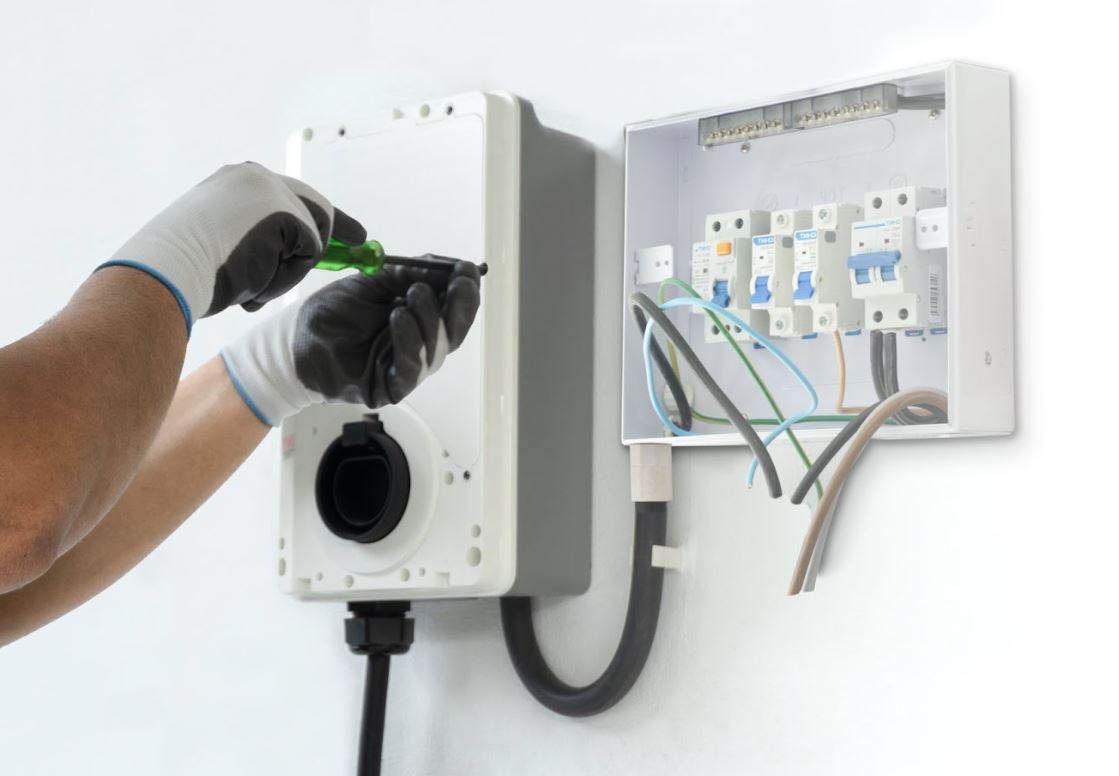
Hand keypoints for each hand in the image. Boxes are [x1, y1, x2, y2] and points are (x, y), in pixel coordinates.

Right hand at [99, 162, 365, 331]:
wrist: (166, 269)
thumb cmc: (185, 269)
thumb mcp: (224, 245)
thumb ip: (260, 241)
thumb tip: (297, 255)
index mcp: (235, 181)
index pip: (289, 194)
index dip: (318, 216)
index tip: (347, 230)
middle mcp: (256, 177)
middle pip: (313, 207)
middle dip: (339, 228)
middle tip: (362, 239)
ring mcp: (272, 191)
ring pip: (310, 238)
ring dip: (289, 270)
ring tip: (249, 280)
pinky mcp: (286, 212)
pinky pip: (309, 254)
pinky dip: (288, 275)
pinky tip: (253, 277)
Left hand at [219, 261, 481, 425]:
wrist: (293, 341)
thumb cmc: (333, 313)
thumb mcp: (375, 282)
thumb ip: (411, 274)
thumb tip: (450, 266)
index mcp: (419, 321)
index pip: (455, 309)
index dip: (465, 291)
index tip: (468, 270)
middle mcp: (419, 346)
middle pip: (455, 331)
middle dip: (460, 305)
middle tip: (457, 282)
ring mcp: (406, 369)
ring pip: (437, 349)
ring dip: (430, 318)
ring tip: (413, 294)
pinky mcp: (390, 388)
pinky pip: (410, 368)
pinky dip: (409, 340)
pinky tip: (398, 317)